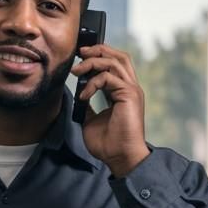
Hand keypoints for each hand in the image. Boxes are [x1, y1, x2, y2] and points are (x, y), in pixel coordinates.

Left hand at [72, 43, 149, 176]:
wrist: (120, 157)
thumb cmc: (109, 143)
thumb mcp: (91, 119)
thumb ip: (88, 104)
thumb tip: (76, 94)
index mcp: (122, 92)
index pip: (114, 64)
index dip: (98, 57)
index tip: (80, 59)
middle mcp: (129, 88)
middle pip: (119, 56)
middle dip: (98, 50)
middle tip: (80, 53)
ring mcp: (131, 90)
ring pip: (115, 61)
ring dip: (92, 62)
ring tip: (77, 71)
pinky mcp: (129, 95)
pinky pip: (109, 77)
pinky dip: (93, 83)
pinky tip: (84, 95)